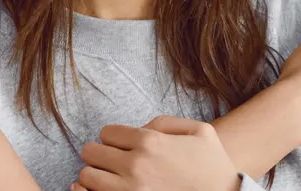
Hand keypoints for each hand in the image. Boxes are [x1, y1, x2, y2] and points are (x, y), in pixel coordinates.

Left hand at [72, 116, 238, 190]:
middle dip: (100, 155)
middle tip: (113, 162)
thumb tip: (141, 126)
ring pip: (86, 177)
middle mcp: (135, 165)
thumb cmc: (214, 167)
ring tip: (111, 179)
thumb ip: (165, 122)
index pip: (106, 133)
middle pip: (91, 153)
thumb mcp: (200, 131)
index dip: (114, 139)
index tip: (123, 147)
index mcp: (149, 142)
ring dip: (96, 176)